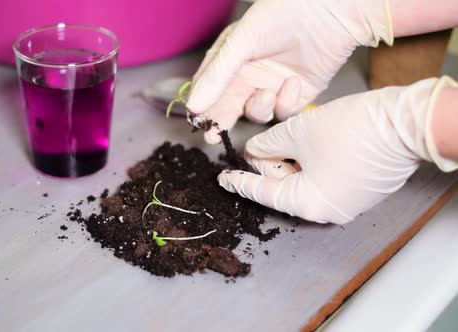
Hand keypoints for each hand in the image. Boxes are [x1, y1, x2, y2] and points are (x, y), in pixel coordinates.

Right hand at [186, 0, 392, 143]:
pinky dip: (286, 103)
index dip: (202, 106)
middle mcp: (250, 75)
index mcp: (231, 59)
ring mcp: (272, 86)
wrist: (330, 11)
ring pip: (256, 113)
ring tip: (267, 94)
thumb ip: (217, 76)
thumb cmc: (282, 14)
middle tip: (213, 137)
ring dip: (259, 109)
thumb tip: (193, 106)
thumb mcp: (242, 42)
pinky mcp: (296, 95)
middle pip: (229, 106)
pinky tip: (293, 83)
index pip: (209, 88)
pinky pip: (284, 113)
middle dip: (221, 121)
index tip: (198, 123)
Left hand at [217, 77, 455, 223]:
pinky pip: (324, 176)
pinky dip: (309, 160)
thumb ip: (269, 144)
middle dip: (268, 164)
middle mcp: (327, 210)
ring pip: (304, 179)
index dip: (240, 181)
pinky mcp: (360, 188)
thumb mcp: (298, 132)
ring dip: (290, 158)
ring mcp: (346, 201)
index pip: (263, 193)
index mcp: (308, 204)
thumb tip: (255, 150)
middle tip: (255, 146)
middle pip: (284, 186)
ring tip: (280, 137)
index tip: (223, 178)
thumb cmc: (352, 131)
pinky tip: (304, 139)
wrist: (407, 124)